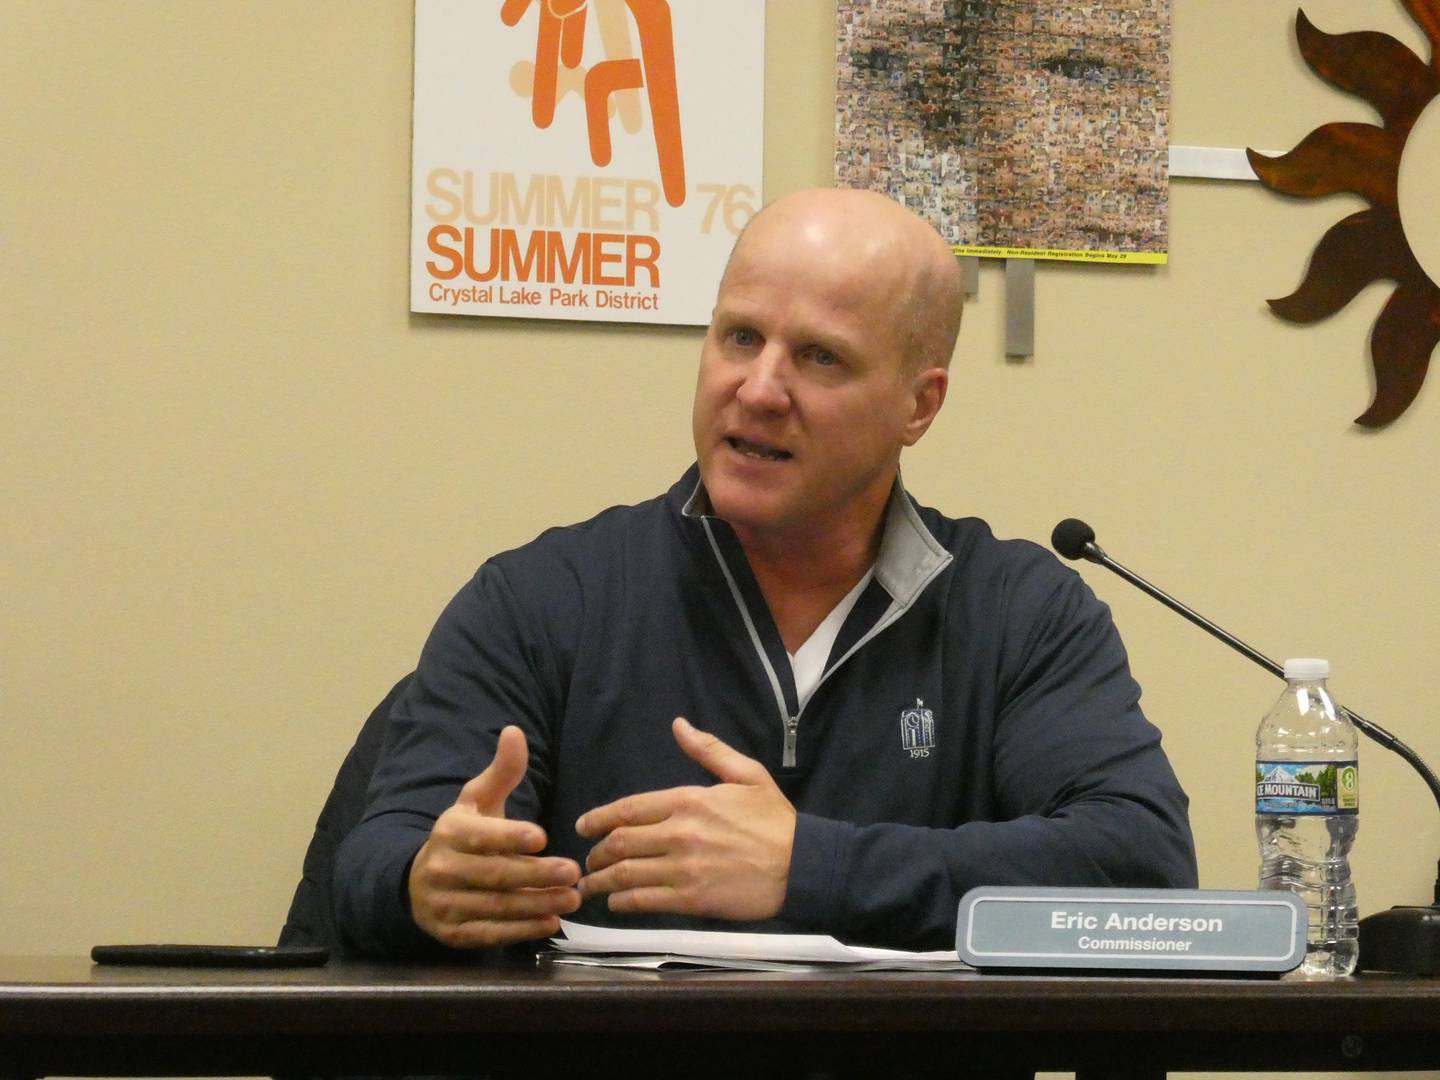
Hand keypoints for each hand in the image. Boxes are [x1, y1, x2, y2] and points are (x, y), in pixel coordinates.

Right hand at [407, 725, 580, 947]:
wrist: (420, 881)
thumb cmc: (463, 835)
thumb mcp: (478, 800)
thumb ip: (502, 771)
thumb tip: (515, 731)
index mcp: (450, 831)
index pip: (481, 836)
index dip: (510, 837)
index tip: (543, 836)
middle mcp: (442, 868)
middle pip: (494, 875)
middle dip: (536, 875)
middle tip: (573, 873)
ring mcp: (444, 904)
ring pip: (495, 907)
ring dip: (536, 905)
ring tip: (571, 899)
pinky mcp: (451, 933)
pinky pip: (489, 934)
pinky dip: (520, 931)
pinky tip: (550, 923)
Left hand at [575, 717, 795, 920]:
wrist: (802, 864)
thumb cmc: (775, 820)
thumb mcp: (747, 773)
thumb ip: (708, 750)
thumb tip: (679, 724)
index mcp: (689, 800)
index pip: (629, 808)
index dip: (598, 818)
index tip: (584, 826)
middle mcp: (679, 832)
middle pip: (620, 842)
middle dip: (596, 852)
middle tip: (588, 860)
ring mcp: (683, 868)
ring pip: (625, 873)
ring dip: (601, 881)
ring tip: (590, 886)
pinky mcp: (691, 899)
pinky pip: (644, 900)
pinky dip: (622, 902)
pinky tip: (616, 902)